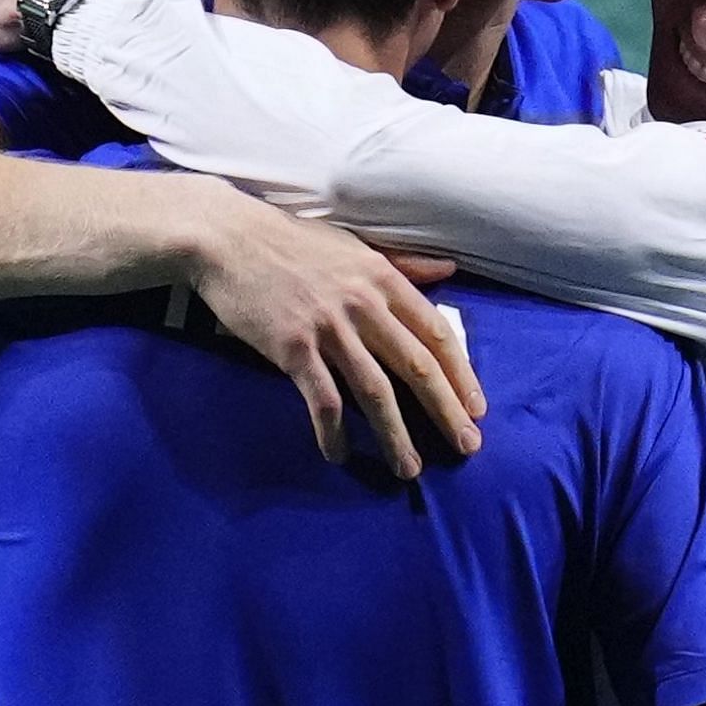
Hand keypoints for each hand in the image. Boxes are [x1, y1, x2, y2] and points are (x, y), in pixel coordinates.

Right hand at [189, 182, 486, 480]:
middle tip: (467, 445)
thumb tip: (449, 269)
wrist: (229, 238)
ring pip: (375, 391)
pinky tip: (340, 455)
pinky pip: (322, 400)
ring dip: (396, 435)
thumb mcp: (356, 246)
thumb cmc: (293, 241)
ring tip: (410, 467)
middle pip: (417, 366)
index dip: (462, 373)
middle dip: (446, 411)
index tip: (477, 407)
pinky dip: (334, 432)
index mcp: (383, 278)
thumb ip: (404, 263)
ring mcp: (329, 328)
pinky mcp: (292, 348)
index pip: (436, 333)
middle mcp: (364, 304)